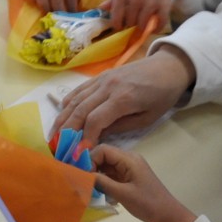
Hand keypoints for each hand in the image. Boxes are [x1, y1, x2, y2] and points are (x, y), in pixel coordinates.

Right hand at [21, 0, 79, 11]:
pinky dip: (39, 2)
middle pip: (55, 0)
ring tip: (53, 13)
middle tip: (63, 18)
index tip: (74, 15)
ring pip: (43, 1)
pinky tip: (44, 3)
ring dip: (49, 10)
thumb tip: (77, 1)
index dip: (72, 7)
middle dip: (60, 12)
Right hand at [55, 49, 195, 147]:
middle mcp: (108, 86)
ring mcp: (102, 79)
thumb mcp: (147, 118)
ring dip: (62, 117)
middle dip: (66, 130)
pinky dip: (68, 103)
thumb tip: (97, 136)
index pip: (95, 120)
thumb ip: (121, 127)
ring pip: (75, 99)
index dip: (85, 137)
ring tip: (53, 135)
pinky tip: (62, 114)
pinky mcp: (100, 76)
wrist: (167, 68)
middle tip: (56, 147)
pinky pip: (80, 90)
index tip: (78, 153)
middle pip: (80, 109)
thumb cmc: (162, 96)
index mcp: (123, 99)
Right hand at [92, 145, 198, 221]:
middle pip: (103, 156)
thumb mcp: (122, 194)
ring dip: (97, 175)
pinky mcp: (129, 178)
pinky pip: (112, 174)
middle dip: (91, 167)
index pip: (102, 150)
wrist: (168, 216)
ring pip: (106, 166)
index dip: (89, 159)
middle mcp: (128, 159)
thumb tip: (82, 175)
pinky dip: (104, 181)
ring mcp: (129, 168)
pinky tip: (100, 192)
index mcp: (129, 159)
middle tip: (83, 182)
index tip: (82, 175)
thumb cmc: (147, 204)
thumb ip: (102, 182)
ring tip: (90, 189)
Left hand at [109, 0, 173, 32]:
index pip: (116, 18)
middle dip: (130, 25)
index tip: (120, 26)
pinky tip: (153, 28)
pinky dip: (156, 29)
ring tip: (141, 24)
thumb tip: (100, 9)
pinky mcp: (163, 6)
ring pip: (142, 25)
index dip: (117, 25)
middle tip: (132, 22)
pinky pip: (159, 23)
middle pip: (130, 22)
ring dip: (141, 27)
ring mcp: (150, 3)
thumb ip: (112, 0)